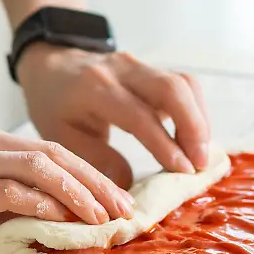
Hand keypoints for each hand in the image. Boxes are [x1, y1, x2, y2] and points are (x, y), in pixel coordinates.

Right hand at [0, 119, 134, 243]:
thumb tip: (40, 226)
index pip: (48, 151)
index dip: (87, 175)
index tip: (112, 201)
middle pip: (55, 153)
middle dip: (96, 182)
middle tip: (125, 209)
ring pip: (41, 165)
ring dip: (80, 192)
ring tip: (105, 218)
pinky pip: (10, 189)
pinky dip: (43, 203)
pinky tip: (64, 221)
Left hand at [17, 44, 210, 188]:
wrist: (52, 67)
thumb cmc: (55, 107)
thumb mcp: (61, 139)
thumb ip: (96, 161)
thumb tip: (129, 188)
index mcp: (94, 88)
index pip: (138, 114)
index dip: (164, 144)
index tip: (183, 170)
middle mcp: (121, 69)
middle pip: (171, 88)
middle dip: (193, 127)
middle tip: (200, 164)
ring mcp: (140, 65)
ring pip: (184, 84)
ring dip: (199, 120)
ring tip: (202, 155)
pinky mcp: (153, 69)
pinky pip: (185, 86)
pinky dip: (196, 112)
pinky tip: (195, 139)